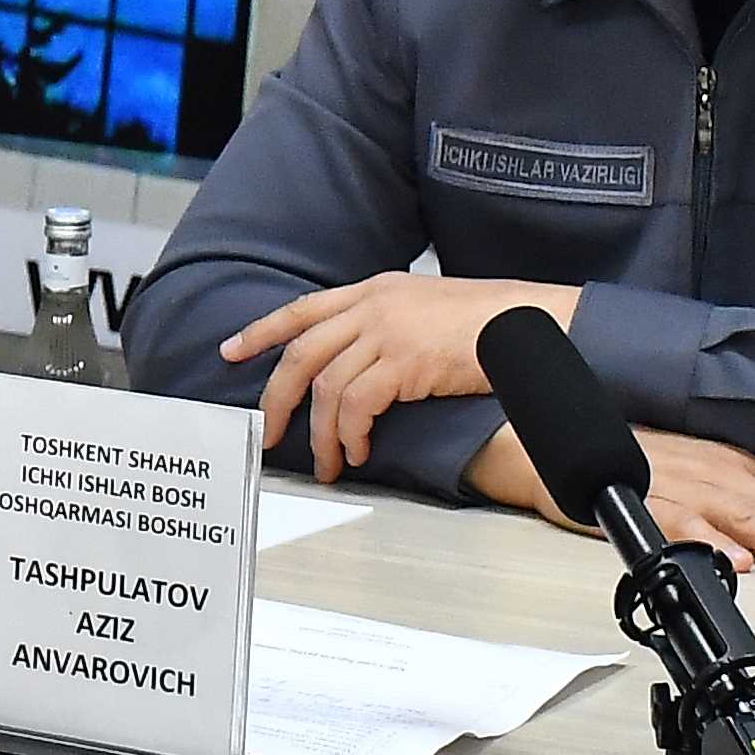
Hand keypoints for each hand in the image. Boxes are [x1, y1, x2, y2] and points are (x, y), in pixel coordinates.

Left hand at [219, 273, 582, 480]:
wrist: (524, 323)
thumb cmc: (484, 322)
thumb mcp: (423, 307)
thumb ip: (384, 324)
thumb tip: (357, 359)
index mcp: (372, 291)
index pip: (302, 310)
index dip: (261, 331)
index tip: (230, 351)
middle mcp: (371, 307)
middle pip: (300, 354)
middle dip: (277, 398)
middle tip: (268, 434)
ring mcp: (385, 332)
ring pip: (326, 388)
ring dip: (322, 435)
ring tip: (329, 463)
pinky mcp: (403, 362)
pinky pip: (358, 405)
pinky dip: (352, 434)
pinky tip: (361, 451)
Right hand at [465, 420, 754, 577]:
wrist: (532, 438)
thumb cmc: (612, 455)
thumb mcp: (683, 467)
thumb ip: (729, 496)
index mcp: (722, 461)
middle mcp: (706, 468)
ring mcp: (669, 484)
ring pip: (740, 512)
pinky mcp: (629, 501)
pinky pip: (674, 524)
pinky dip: (707, 542)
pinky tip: (736, 563)